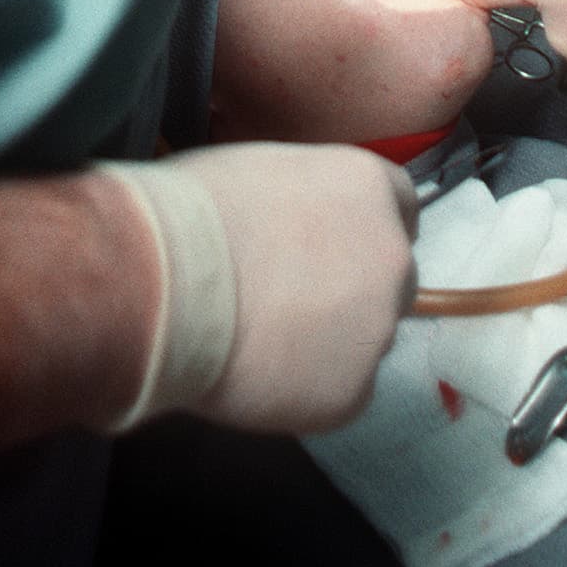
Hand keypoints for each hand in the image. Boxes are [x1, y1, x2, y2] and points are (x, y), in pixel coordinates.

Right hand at [184, 142, 418, 433]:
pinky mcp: (353, 392)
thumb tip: (291, 224)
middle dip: (355, 290)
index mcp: (368, 187)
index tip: (336, 247)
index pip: (402, 206)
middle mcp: (391, 254)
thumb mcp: (261, 171)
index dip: (365, 229)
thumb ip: (302, 200)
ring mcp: (377, 327)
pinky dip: (308, 391)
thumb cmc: (193, 213)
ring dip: (328, 342)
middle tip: (293, 302)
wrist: (164, 283)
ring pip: (364, 339)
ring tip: (259, 340)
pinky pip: (341, 394)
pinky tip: (258, 375)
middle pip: (392, 277)